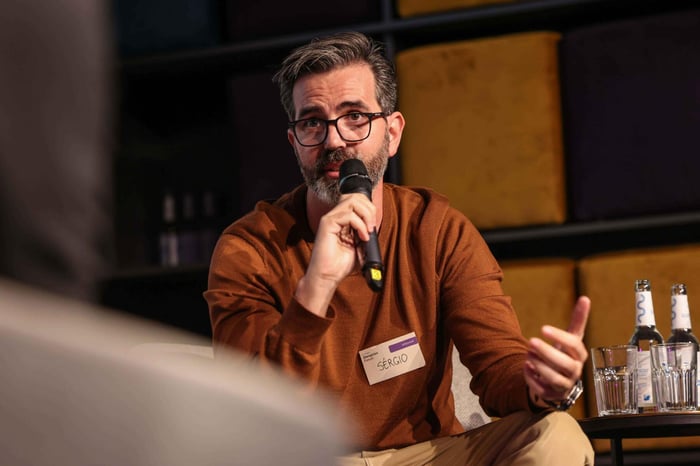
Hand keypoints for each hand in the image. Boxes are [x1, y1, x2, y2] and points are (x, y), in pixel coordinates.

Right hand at [294, 192, 375, 315]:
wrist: (327, 277)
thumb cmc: (339, 265)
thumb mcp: (359, 246)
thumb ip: (364, 233)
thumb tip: (374, 225)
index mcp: (342, 220)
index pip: (357, 200)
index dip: (369, 208)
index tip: (373, 226)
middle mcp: (335, 216)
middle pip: (356, 196)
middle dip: (369, 209)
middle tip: (372, 227)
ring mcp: (330, 218)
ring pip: (352, 201)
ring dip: (366, 215)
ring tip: (368, 231)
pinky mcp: (327, 224)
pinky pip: (348, 215)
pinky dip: (359, 225)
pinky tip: (362, 237)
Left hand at [524, 296, 590, 407]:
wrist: (559, 381)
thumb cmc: (565, 355)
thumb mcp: (570, 338)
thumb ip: (578, 320)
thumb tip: (585, 298)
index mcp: (579, 355)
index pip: (574, 345)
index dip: (560, 337)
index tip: (543, 328)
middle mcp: (575, 371)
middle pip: (565, 364)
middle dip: (547, 352)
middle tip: (531, 342)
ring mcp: (565, 385)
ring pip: (555, 379)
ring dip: (539, 366)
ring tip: (527, 355)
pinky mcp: (553, 396)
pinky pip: (543, 391)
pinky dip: (532, 379)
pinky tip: (526, 368)